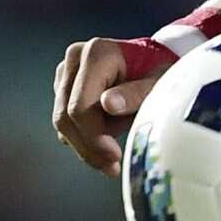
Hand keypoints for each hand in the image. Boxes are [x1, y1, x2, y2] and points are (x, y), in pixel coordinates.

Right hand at [51, 36, 174, 176]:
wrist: (153, 61)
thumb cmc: (158, 71)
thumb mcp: (158, 83)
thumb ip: (136, 94)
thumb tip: (109, 105)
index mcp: (96, 54)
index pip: (79, 107)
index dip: (93, 137)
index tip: (114, 156)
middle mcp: (75, 58)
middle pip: (65, 116)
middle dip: (88, 146)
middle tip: (112, 166)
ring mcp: (66, 72)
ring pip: (62, 122)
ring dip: (86, 145)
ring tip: (113, 155)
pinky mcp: (64, 86)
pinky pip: (66, 121)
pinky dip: (82, 138)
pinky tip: (104, 143)